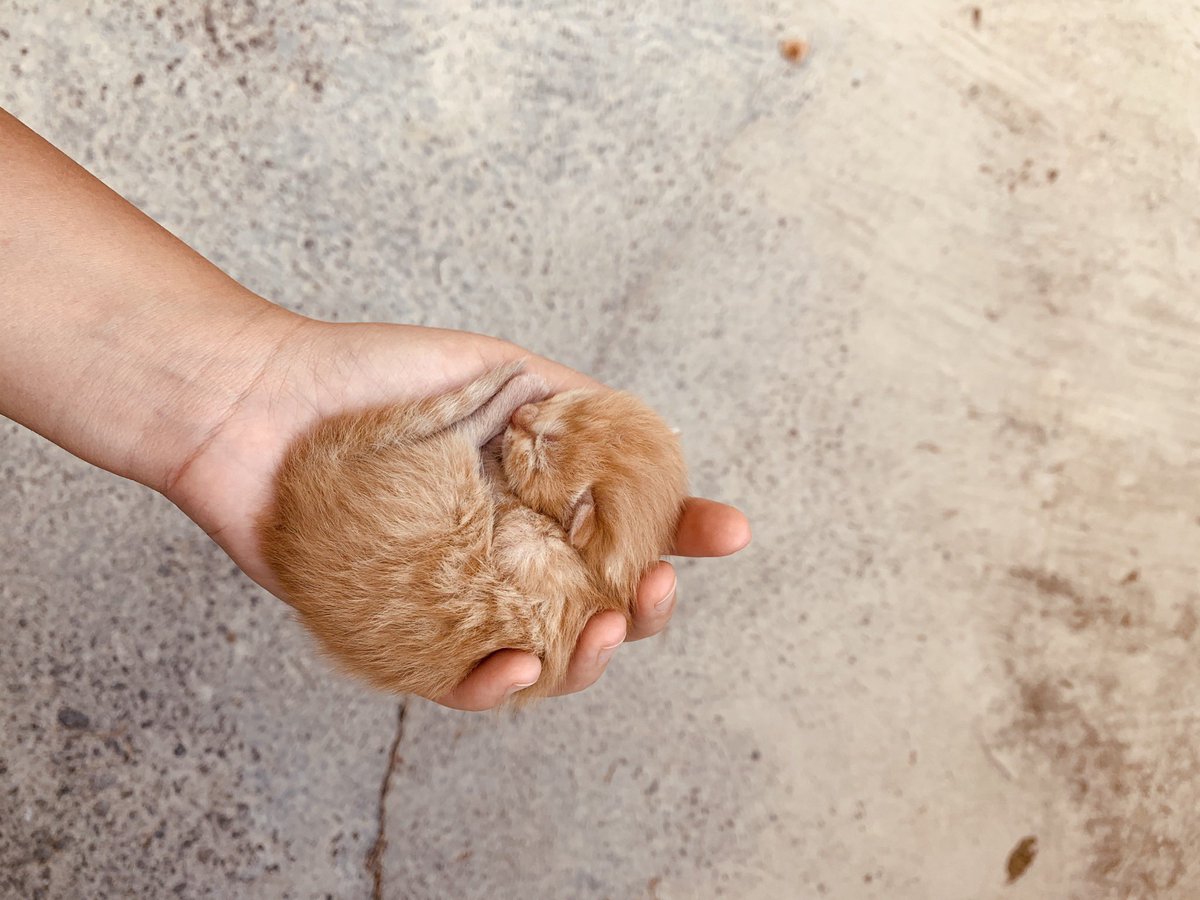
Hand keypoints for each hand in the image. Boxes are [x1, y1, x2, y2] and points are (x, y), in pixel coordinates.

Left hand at [166, 316, 750, 709]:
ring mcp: (458, 598)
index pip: (627, 527)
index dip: (686, 534)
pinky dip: (495, 687)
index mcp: (538, 500)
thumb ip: (573, 406)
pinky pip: (457, 682)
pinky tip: (516, 666)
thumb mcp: (497, 368)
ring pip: (542, 656)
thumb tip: (648, 438)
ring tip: (602, 634)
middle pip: (596, 605)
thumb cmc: (377, 379)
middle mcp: (507, 554)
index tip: (729, 531)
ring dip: (587, 660)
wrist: (259, 402)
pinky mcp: (400, 635)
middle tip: (653, 593)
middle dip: (642, 609)